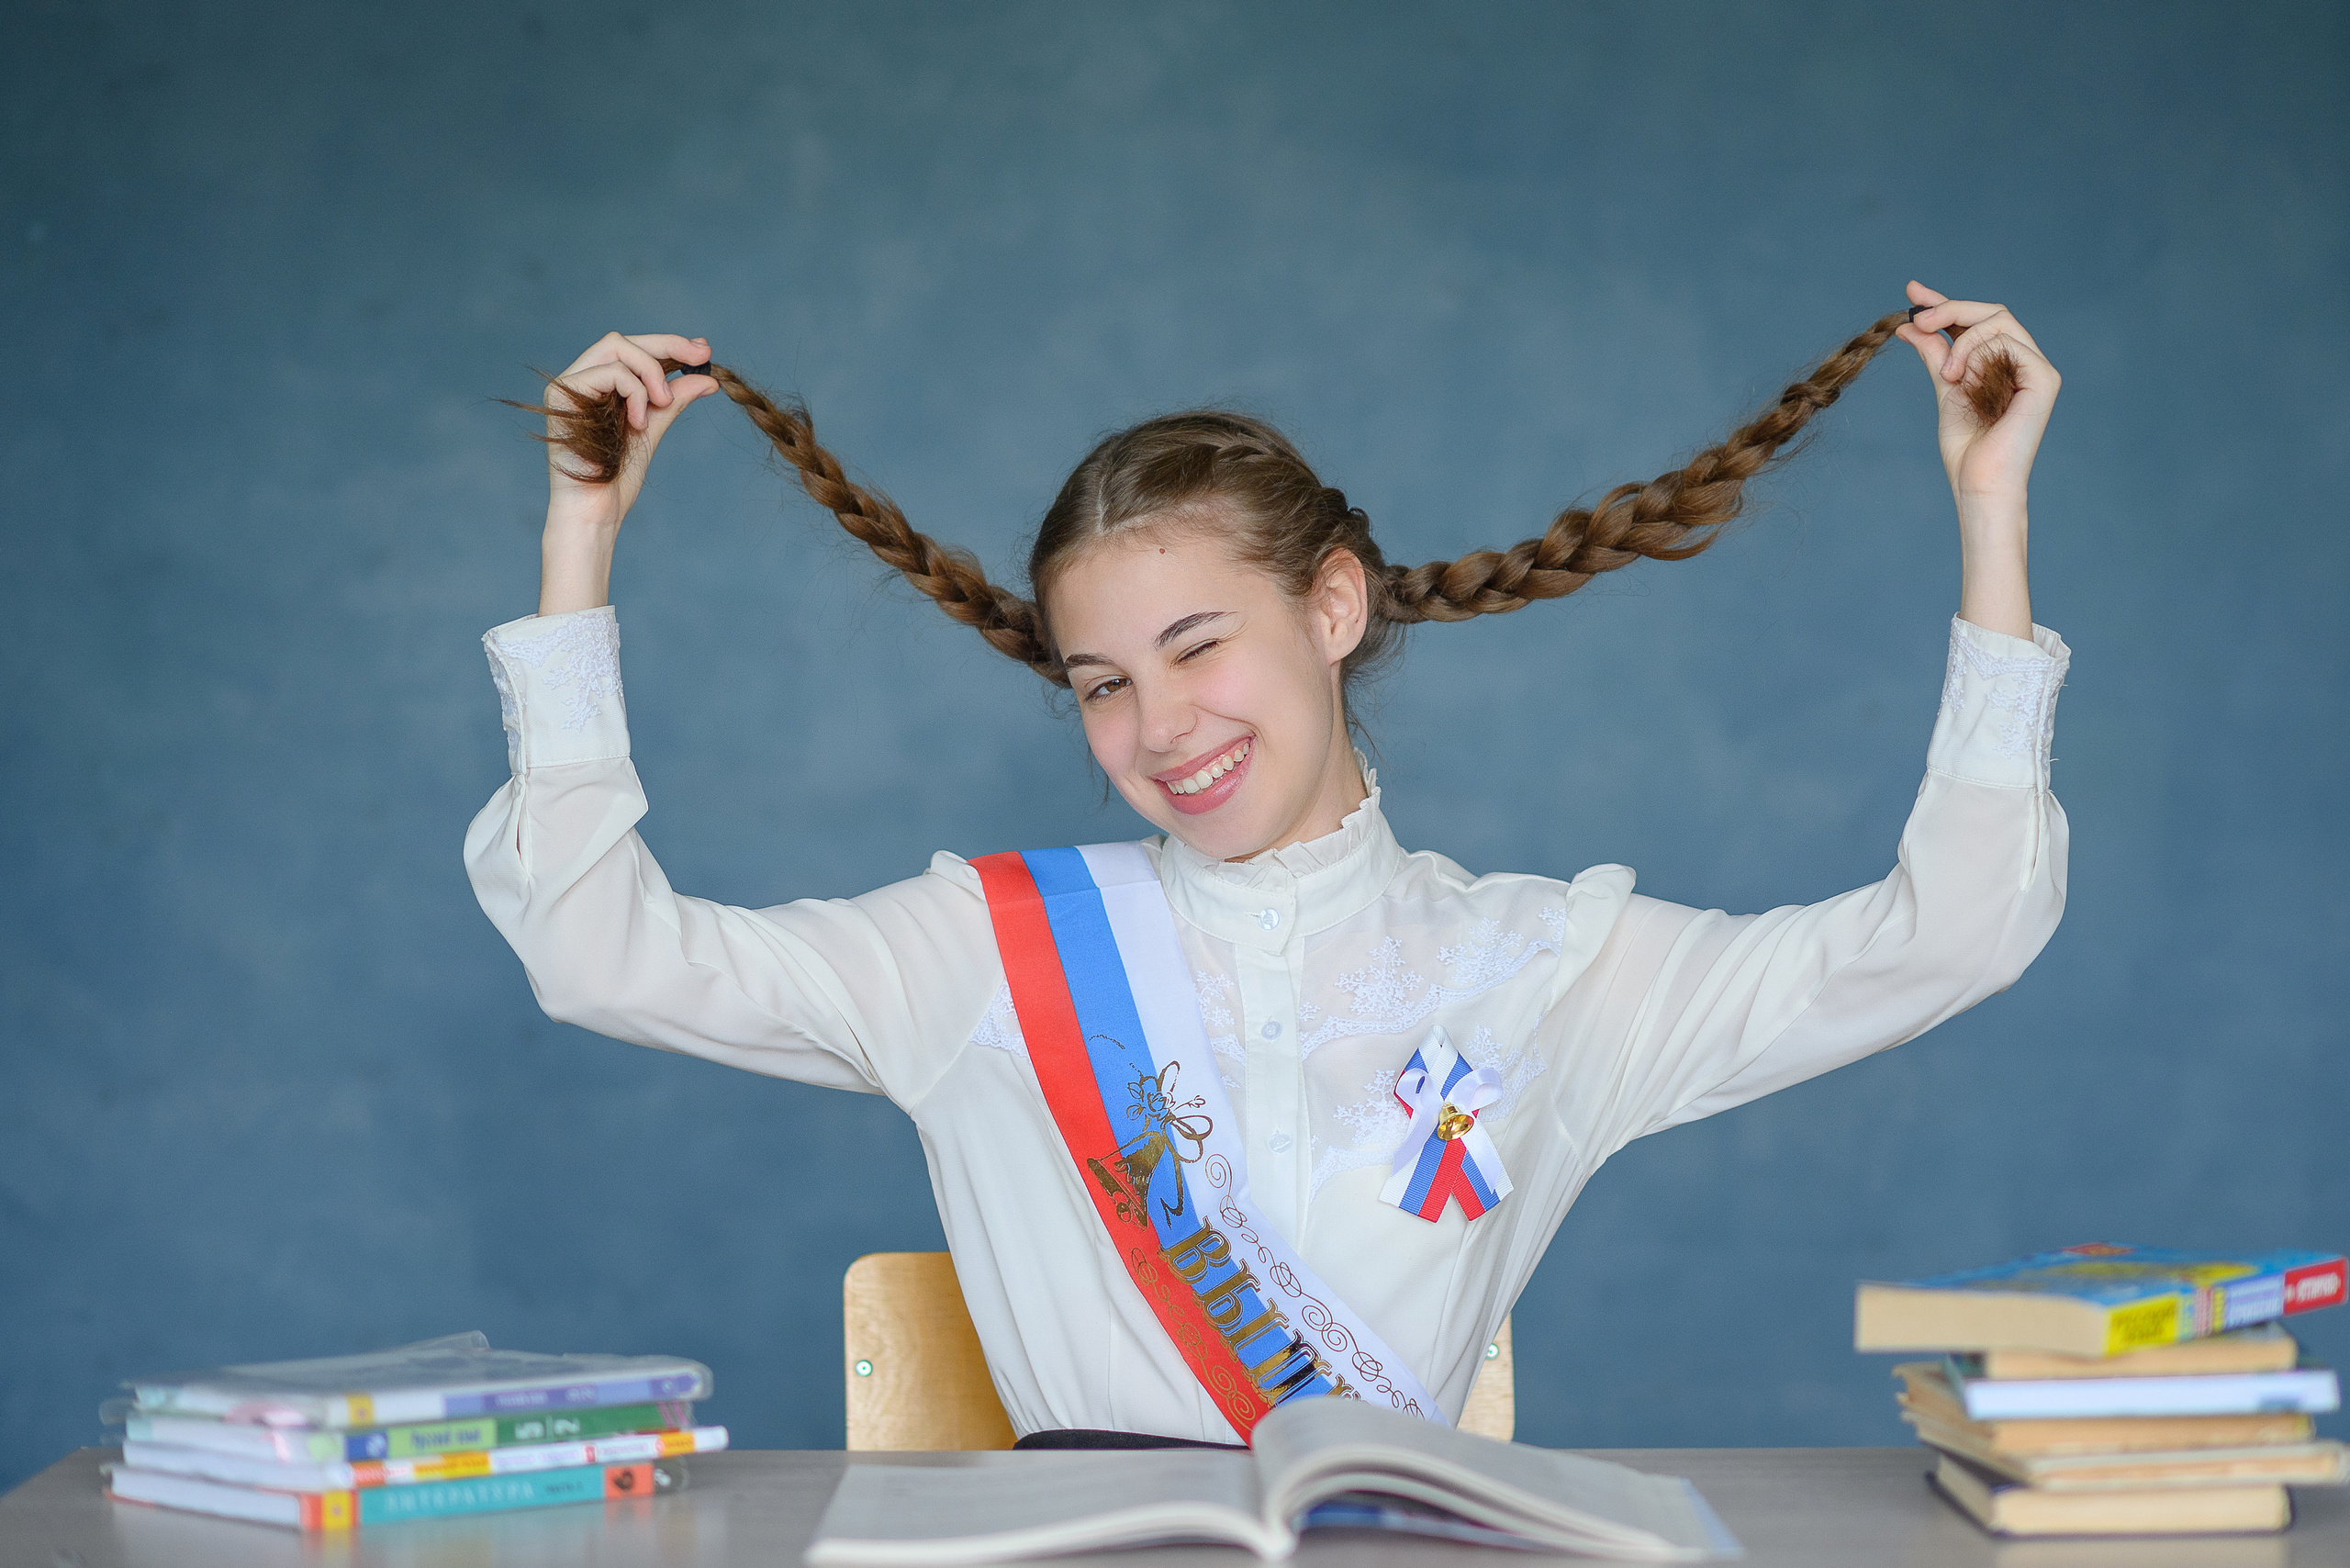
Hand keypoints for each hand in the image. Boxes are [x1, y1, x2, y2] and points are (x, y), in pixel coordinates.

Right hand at [535, 332, 717, 614]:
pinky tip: (639, 422)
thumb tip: (708, 378)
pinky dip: (635, 392)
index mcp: (598, 387)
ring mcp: (568, 385)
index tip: (703, 351)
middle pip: (622, 340)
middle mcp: (579, 380)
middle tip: (701, 359)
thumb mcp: (653, 429)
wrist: (597, 510)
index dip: (668, 345)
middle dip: (667, 345)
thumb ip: (672, 401)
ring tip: (662, 405)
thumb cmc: (617, 477)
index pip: (631, 350)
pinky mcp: (561, 394)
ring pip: (617, 347)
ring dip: (651, 373)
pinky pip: (610, 372)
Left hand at [1896, 282, 2059, 509]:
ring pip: (1999, 320)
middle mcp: (2025, 360)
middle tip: (1916, 319)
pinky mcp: (2043, 378)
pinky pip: (2009, 342)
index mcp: (2003, 363)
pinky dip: (1978, 353)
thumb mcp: (1944, 388)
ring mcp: (2038, 368)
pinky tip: (1962, 379)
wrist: (1978, 482)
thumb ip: (1934, 354)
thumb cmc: (1965, 446)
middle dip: (1949, 308)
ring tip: (1946, 374)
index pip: (1976, 320)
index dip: (1944, 302)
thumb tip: (1910, 323)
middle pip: (1991, 311)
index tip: (1912, 292)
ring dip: (1962, 339)